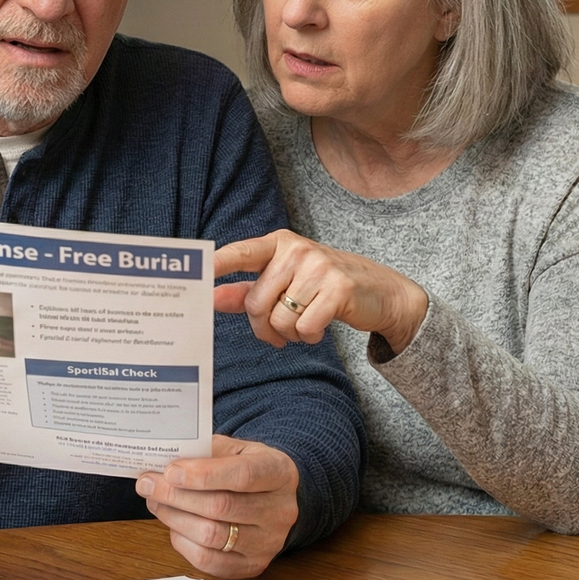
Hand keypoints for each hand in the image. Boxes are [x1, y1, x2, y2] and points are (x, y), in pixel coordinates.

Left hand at [135, 435, 299, 578]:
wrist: (273, 496)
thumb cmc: (249, 468)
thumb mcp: (236, 448)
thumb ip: (206, 452)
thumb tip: (166, 462)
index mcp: (279, 472)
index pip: (242, 475)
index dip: (203, 475)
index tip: (171, 471)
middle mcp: (279, 511)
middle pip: (222, 507)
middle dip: (177, 495)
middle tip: (148, 484)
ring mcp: (268, 543)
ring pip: (212, 536)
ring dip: (174, 518)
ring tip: (156, 501)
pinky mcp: (252, 566)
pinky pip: (208, 561)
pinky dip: (183, 542)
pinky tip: (173, 524)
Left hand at [214, 229, 427, 351]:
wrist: (380, 291)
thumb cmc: (324, 286)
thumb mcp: (285, 281)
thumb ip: (247, 290)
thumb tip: (211, 297)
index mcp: (279, 243)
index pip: (242, 253)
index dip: (218, 264)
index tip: (198, 272)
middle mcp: (297, 250)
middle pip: (256, 302)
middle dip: (262, 327)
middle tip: (277, 333)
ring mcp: (319, 268)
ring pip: (280, 320)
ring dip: (289, 334)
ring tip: (303, 325)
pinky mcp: (339, 289)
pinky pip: (305, 328)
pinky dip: (309, 336)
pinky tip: (318, 327)